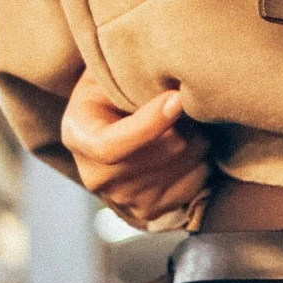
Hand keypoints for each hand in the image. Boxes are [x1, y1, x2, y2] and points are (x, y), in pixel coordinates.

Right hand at [60, 69, 211, 228]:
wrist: (114, 117)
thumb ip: (133, 77)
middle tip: (187, 100)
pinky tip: (191, 146)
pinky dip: (202, 161)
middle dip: (185, 122)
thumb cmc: (113, 85)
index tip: (177, 98)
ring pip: (185, 165)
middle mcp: (96, 177)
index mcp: (79, 135)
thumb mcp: (111, 71)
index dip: (149, 124)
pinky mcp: (151, 211)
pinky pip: (196, 184)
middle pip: (160, 153)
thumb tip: (177, 97)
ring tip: (186, 122)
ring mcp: (123, 199)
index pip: (111, 146)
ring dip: (198, 139)